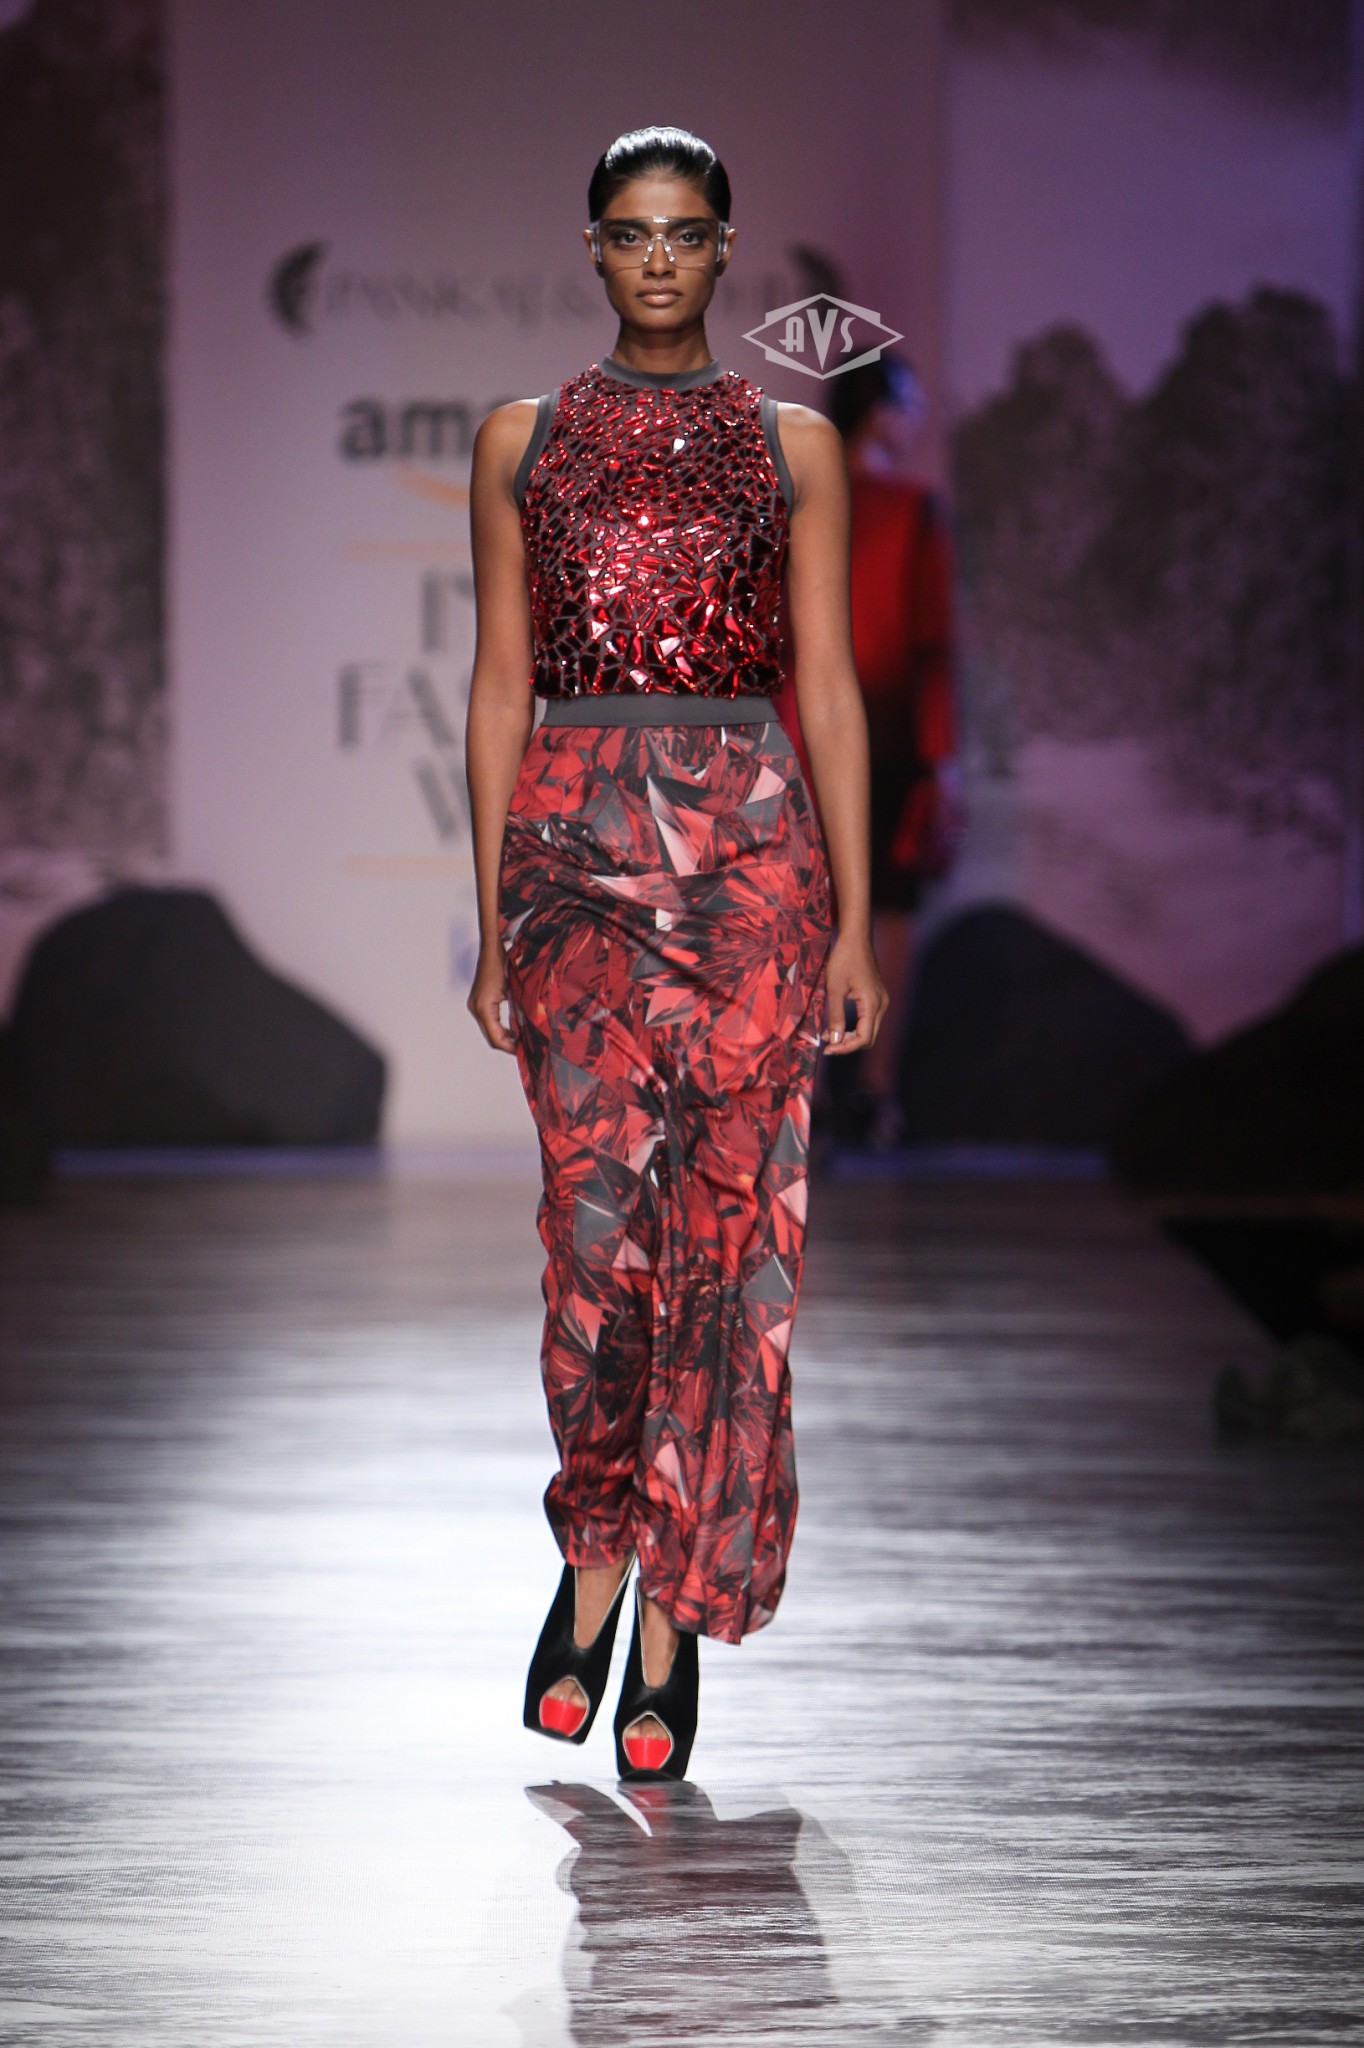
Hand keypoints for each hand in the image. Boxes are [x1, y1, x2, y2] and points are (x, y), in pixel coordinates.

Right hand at [468, 944, 516, 1052]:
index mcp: (484, 1008)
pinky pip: (489, 1022)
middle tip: (525, 1049)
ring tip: (522, 1041)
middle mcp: (476, 1009)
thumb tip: (529, 1030)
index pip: (495, 1038)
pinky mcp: (479, 1003)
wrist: (492, 949)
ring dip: (505, 1038)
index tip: (524, 1051)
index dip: (510, 1047)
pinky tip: (514, 1030)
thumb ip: (520, 1011)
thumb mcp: (515, 989)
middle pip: (491, 1037)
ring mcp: (476, 1006)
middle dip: (508, 1045)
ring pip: (490, 1031)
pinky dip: (501, 1029)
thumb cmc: (503, 964)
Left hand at [822, 930, 886, 1053]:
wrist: (856, 938)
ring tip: (829, 1035)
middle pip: (869, 1038)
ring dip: (850, 1036)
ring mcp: (881, 1000)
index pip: (863, 1038)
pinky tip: (838, 1024)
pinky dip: (854, 1026)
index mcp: (872, 1004)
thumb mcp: (834, 988)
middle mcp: (881, 1004)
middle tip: (827, 1044)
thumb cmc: (844, 959)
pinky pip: (868, 1019)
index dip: (845, 1047)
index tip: (827, 1049)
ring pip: (869, 1030)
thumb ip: (836, 1016)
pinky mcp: (876, 996)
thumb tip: (834, 1040)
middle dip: (848, 1044)